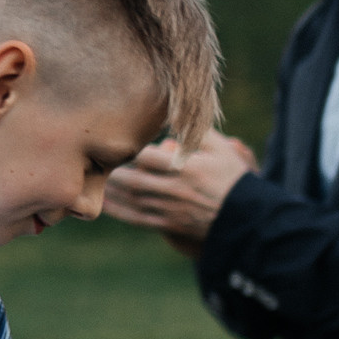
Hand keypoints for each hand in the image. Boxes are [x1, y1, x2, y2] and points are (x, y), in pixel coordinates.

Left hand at [99, 132, 257, 251]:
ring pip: (131, 198)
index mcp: (185, 167)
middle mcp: (173, 188)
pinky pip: (137, 218)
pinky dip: (118, 211)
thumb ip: (195, 132)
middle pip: (132, 178)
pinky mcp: (168, 223)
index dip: (128, 149)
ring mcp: (169, 208)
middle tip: (93, 159)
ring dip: (110, 189)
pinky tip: (104, 204)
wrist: (245, 217)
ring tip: (93, 178)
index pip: (147, 156)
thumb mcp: (220, 148)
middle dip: (111, 170)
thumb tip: (175, 115)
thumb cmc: (232, 178)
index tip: (117, 140)